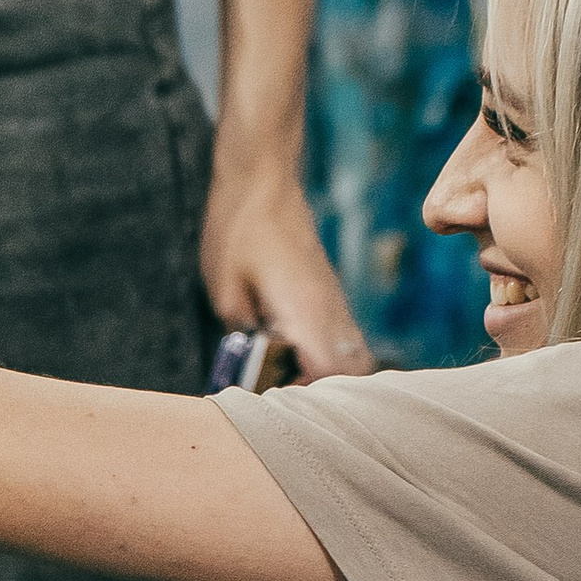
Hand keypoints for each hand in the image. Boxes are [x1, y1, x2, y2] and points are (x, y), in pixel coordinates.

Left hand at [202, 146, 371, 381]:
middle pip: (356, 370)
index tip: (279, 399)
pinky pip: (342, 334)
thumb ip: (242, 333)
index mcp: (306, 312)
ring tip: (290, 379)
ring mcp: (333, 299)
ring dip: (330, 373)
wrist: (263, 180)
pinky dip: (328, 353)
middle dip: (331, 392)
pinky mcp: (328, 291)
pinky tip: (294, 354)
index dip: (310, 397)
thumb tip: (253, 359)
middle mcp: (330, 309)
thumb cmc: (240, 230)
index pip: (330, 373)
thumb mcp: (224, 290)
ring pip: (354, 352)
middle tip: (290, 395)